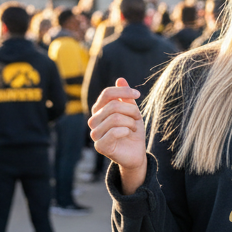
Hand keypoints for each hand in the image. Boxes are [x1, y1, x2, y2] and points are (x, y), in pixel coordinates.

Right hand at [88, 78, 146, 193]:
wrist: (136, 152)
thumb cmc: (132, 130)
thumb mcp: (132, 111)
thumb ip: (126, 96)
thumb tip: (120, 79)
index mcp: (99, 110)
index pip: (107, 94)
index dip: (123, 92)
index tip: (138, 94)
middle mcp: (93, 120)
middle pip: (113, 106)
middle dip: (132, 110)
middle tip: (138, 118)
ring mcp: (95, 134)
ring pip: (115, 118)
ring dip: (131, 122)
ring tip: (133, 127)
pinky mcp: (100, 146)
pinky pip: (114, 132)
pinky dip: (126, 130)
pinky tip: (128, 133)